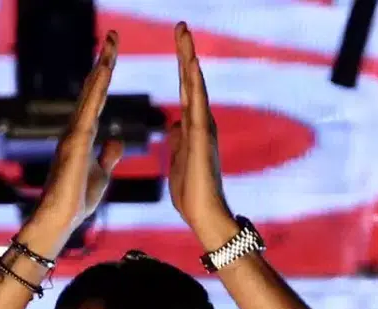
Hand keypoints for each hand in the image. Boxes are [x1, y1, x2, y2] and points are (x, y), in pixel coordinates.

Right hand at [26, 32, 125, 254]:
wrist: (62, 219)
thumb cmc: (77, 200)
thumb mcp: (101, 174)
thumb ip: (108, 155)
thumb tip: (117, 140)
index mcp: (85, 135)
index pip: (98, 99)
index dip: (105, 76)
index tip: (112, 53)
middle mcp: (77, 129)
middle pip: (93, 89)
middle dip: (103, 61)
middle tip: (112, 36)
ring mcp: (74, 134)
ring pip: (90, 94)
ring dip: (101, 68)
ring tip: (111, 44)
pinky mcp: (75, 143)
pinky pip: (89, 110)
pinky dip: (97, 91)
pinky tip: (104, 73)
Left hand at [169, 23, 237, 250]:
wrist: (203, 215)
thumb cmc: (191, 195)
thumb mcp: (178, 160)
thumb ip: (178, 141)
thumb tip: (174, 124)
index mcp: (192, 128)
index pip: (184, 90)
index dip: (181, 66)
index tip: (178, 41)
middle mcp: (201, 122)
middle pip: (191, 80)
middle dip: (186, 52)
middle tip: (180, 24)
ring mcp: (202, 127)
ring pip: (195, 85)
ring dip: (189, 57)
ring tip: (183, 32)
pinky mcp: (201, 136)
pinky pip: (197, 102)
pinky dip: (194, 81)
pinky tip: (191, 61)